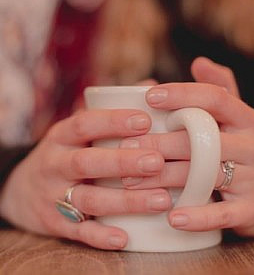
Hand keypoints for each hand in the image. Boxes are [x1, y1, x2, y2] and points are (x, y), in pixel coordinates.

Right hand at [0, 109, 170, 248]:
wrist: (23, 188)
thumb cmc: (66, 152)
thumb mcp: (78, 129)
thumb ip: (111, 110)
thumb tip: (150, 86)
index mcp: (62, 136)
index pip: (84, 123)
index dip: (113, 122)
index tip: (145, 121)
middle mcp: (55, 163)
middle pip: (88, 162)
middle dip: (123, 162)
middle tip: (157, 162)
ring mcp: (52, 194)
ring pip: (89, 198)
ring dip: (125, 200)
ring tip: (161, 200)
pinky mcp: (54, 222)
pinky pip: (79, 231)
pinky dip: (101, 235)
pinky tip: (127, 236)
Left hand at [121, 57, 253, 236]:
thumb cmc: (237, 149)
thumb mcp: (231, 118)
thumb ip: (217, 90)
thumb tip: (200, 62)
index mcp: (246, 118)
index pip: (214, 98)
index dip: (181, 94)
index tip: (148, 96)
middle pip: (202, 139)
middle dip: (160, 143)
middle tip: (125, 148)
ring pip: (205, 174)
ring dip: (165, 178)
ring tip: (131, 182)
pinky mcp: (253, 208)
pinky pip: (223, 214)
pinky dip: (196, 217)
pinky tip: (171, 218)